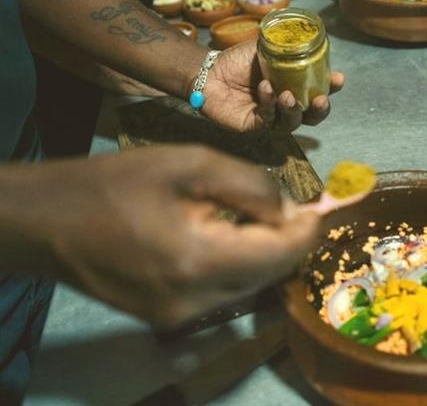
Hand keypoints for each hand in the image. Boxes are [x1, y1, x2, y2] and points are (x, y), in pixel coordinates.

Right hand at [9, 146, 319, 327]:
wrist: (48, 224)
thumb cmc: (115, 184)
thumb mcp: (189, 163)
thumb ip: (250, 186)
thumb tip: (290, 210)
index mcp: (199, 259)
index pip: (281, 254)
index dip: (309, 230)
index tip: (322, 207)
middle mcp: (195, 301)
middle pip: (271, 275)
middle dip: (290, 242)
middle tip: (297, 208)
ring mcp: (180, 317)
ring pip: (251, 287)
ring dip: (266, 255)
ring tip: (262, 218)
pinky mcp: (169, 319)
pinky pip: (224, 294)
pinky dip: (239, 267)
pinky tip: (232, 238)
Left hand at [202, 40, 344, 132]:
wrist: (209, 72)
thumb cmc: (236, 61)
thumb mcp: (264, 48)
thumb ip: (284, 44)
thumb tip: (305, 32)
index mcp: (294, 87)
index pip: (319, 91)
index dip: (331, 88)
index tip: (338, 79)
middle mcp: (286, 106)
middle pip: (312, 116)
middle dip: (321, 110)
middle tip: (320, 99)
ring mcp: (272, 119)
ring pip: (293, 122)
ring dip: (294, 109)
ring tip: (287, 94)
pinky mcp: (256, 126)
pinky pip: (269, 120)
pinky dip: (269, 104)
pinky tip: (265, 89)